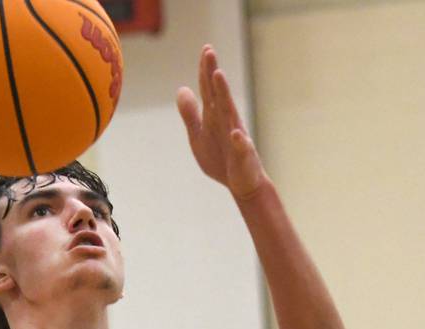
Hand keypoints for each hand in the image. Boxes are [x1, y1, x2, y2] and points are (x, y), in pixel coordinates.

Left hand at [177, 46, 265, 198]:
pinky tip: (236, 134)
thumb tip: (181, 89)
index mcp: (214, 117)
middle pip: (218, 94)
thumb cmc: (221, 159)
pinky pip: (241, 146)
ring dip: (224, 95)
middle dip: (212, 73)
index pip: (208, 90)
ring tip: (218, 76)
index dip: (204, 71)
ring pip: (229, 113)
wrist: (242, 184)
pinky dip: (239, 140)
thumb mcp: (199, 136)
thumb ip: (190, 114)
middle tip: (208, 51)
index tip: (204, 48)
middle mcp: (226, 121)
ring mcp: (236, 136)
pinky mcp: (243, 155)